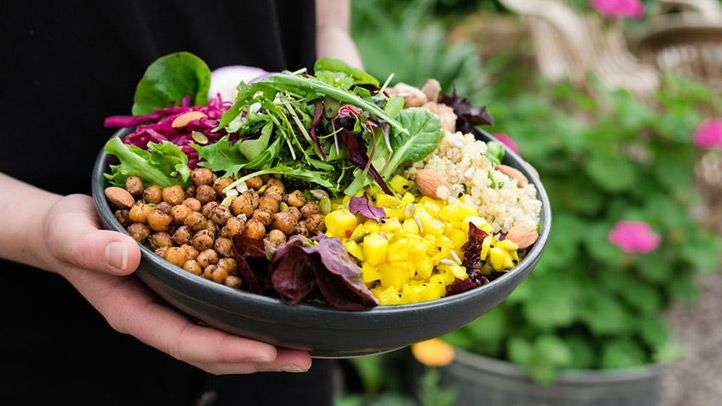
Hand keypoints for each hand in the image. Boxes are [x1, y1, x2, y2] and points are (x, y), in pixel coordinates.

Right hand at [38, 194, 311, 373]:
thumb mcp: (71, 233)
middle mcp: (161, 317)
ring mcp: (176, 307)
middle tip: (304, 357)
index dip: (225, 349)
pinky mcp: (189, 290)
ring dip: (264, 344)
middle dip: (259, 358)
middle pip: (213, 351)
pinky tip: (281, 310)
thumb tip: (125, 257)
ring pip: (223, 336)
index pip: (185, 341)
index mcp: (134, 314)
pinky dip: (252, 316)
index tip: (265, 350)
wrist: (71, 229)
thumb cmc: (68, 232)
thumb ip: (91, 248)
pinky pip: (224, 311)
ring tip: (305, 346)